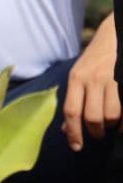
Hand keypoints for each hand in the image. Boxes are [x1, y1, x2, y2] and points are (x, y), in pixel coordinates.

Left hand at [63, 15, 119, 149]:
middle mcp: (92, 79)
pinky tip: (122, 123)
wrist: (115, 35)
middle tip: (97, 135)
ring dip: (112, 126)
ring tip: (111, 125)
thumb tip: (65, 130)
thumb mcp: (78, 75)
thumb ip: (73, 100)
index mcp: (76, 78)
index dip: (73, 132)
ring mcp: (112, 80)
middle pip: (92, 117)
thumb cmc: (95, 60)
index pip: (71, 111)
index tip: (76, 147)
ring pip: (112, 115)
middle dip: (95, 132)